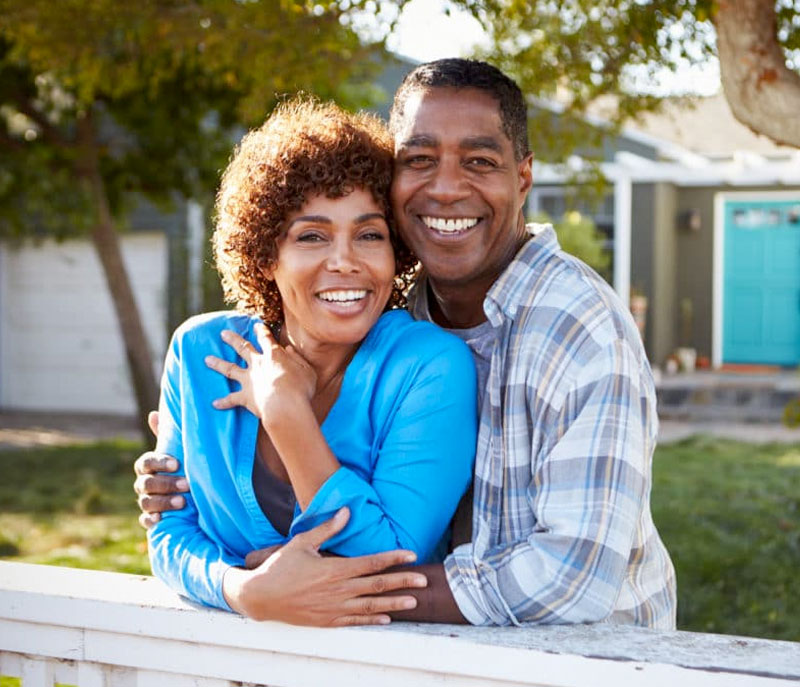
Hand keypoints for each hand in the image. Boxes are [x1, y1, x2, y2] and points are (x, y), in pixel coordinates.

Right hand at [132, 410, 188, 528]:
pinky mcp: (149, 517)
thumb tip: (153, 414)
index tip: (176, 463)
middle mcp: (143, 483)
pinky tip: (161, 519)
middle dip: (166, 484)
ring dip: (164, 502)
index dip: (159, 462)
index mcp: (147, 466)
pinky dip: (151, 520)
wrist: (187, 494)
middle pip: (147, 483)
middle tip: (186, 484)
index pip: (146, 462)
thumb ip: (167, 435)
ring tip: (183, 502)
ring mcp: (145, 501)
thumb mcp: (177, 451)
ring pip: (146, 502)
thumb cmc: (180, 467)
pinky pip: (144, 520)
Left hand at [205, 324, 316, 425]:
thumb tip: (289, 350)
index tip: (256, 325)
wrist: (285, 405)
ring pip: (229, 369)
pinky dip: (223, 402)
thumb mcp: (306, 370)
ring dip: (217, 363)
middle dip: (233, 339)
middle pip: (243, 348)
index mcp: (274, 355)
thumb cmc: (301, 387)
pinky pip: (231, 399)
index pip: (266, 339)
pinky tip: (214, 403)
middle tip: (223, 333)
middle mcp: (258, 364)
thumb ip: (297, 359)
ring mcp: (249, 380)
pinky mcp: (245, 397)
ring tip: (206, 359)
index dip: (261, 331)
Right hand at [223, 508, 427, 625]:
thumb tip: (347, 511)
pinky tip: (387, 619)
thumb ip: (328, 528)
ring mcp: (333, 608)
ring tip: (413, 602)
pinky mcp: (327, 620)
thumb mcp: (303, 541)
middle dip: (402, 582)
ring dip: (393, 604)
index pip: (371, 563)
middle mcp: (338, 590)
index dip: (393, 558)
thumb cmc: (280, 566)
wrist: (260, 596)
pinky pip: (355, 621)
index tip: (411, 555)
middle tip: (423, 581)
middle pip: (377, 586)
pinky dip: (372, 620)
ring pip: (370, 606)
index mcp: (334, 569)